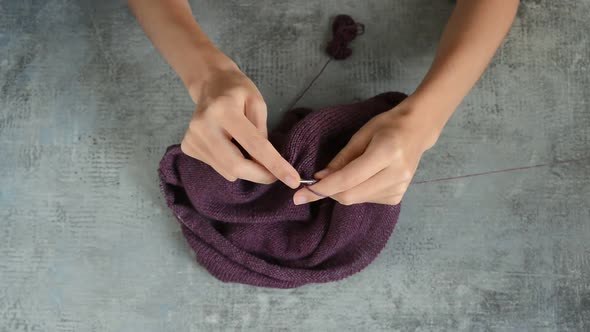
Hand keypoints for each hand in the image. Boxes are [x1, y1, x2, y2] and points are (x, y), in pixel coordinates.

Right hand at [180, 57, 300, 188]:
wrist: (209, 83)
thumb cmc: (237, 91)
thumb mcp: (258, 102)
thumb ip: (262, 132)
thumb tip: (265, 163)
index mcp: (224, 111)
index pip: (254, 145)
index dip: (275, 165)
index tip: (293, 180)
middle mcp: (203, 126)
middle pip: (236, 166)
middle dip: (259, 175)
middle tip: (274, 174)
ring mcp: (192, 138)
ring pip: (227, 171)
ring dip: (244, 167)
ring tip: (242, 145)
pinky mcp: (187, 147)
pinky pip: (217, 168)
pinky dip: (229, 163)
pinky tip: (227, 144)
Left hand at [293, 96, 444, 204]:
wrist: (418, 130)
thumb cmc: (387, 126)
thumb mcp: (361, 135)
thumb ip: (340, 160)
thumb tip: (319, 179)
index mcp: (387, 153)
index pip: (347, 178)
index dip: (322, 189)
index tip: (299, 196)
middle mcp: (396, 175)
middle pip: (350, 195)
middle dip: (328, 192)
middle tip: (312, 186)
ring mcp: (399, 188)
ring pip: (356, 199)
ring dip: (342, 191)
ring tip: (347, 171)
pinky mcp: (398, 197)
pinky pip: (366, 200)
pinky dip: (355, 192)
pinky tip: (362, 178)